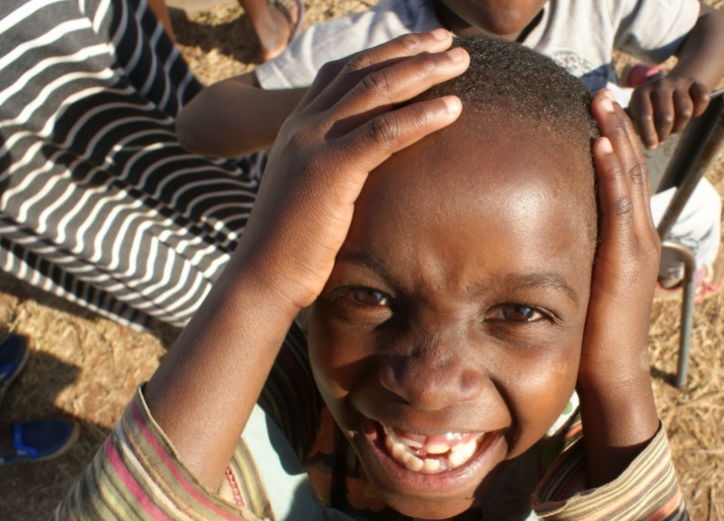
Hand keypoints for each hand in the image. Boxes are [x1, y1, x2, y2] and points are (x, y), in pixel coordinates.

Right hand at [146, 31, 468, 488]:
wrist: (263, 277)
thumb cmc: (293, 245)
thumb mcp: (313, 193)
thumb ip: (336, 169)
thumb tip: (370, 170)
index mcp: (297, 127)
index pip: (343, 71)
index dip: (384, 52)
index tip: (422, 45)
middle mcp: (302, 125)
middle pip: (363, 70)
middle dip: (410, 50)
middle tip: (450, 41)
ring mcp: (312, 143)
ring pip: (376, 91)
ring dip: (423, 71)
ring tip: (461, 60)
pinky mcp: (329, 171)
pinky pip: (383, 133)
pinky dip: (421, 116)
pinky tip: (453, 108)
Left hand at [577, 90, 660, 484]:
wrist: (612, 374)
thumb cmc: (591, 335)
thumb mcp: (581, 283)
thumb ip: (570, 256)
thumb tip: (536, 236)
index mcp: (629, 238)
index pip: (622, 179)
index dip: (612, 142)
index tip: (594, 111)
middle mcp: (639, 234)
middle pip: (629, 167)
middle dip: (616, 126)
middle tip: (600, 90)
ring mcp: (638, 244)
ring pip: (629, 177)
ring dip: (616, 135)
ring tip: (602, 99)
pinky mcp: (628, 258)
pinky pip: (620, 205)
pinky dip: (612, 172)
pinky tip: (601, 143)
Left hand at [627, 75, 708, 148]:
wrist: (672, 87)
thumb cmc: (650, 109)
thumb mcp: (636, 113)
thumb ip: (627, 124)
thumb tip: (614, 136)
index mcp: (641, 93)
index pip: (645, 116)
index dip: (649, 135)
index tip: (651, 146)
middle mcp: (659, 84)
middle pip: (667, 117)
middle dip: (665, 133)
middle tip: (663, 137)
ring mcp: (678, 82)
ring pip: (685, 112)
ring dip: (681, 125)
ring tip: (674, 127)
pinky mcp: (695, 83)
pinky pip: (702, 99)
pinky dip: (699, 111)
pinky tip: (691, 114)